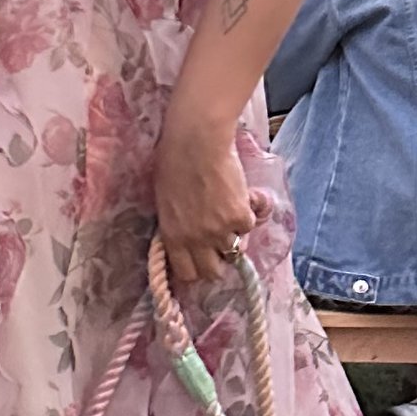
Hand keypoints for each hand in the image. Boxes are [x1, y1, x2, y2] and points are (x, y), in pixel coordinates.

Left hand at [153, 111, 256, 297]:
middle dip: (219, 261)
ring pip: (236, 250)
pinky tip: (245, 196)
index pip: (186, 273)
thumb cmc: (173, 162)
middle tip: (222, 243)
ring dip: (236, 235)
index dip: (195, 268)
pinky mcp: (240, 217)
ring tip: (232, 213)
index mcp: (173, 236)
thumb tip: (187, 236)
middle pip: (213, 272)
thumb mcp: (165, 201)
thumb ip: (176, 224)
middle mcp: (196, 240)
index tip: (201, 259)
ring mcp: (220, 231)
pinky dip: (251, 212)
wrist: (196, 142)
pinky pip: (251, 226)